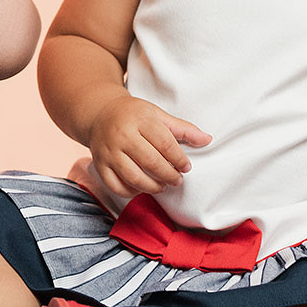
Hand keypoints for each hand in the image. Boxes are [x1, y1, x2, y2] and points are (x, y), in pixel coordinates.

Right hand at [87, 95, 211, 197]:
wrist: (100, 114)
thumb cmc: (133, 115)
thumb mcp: (157, 114)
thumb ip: (182, 128)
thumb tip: (207, 139)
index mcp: (139, 120)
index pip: (165, 143)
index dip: (179, 159)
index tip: (186, 167)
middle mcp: (122, 135)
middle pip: (150, 162)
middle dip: (168, 175)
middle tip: (177, 180)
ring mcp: (108, 151)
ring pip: (133, 177)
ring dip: (152, 187)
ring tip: (162, 186)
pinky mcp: (99, 165)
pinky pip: (116, 186)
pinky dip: (131, 192)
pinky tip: (142, 188)